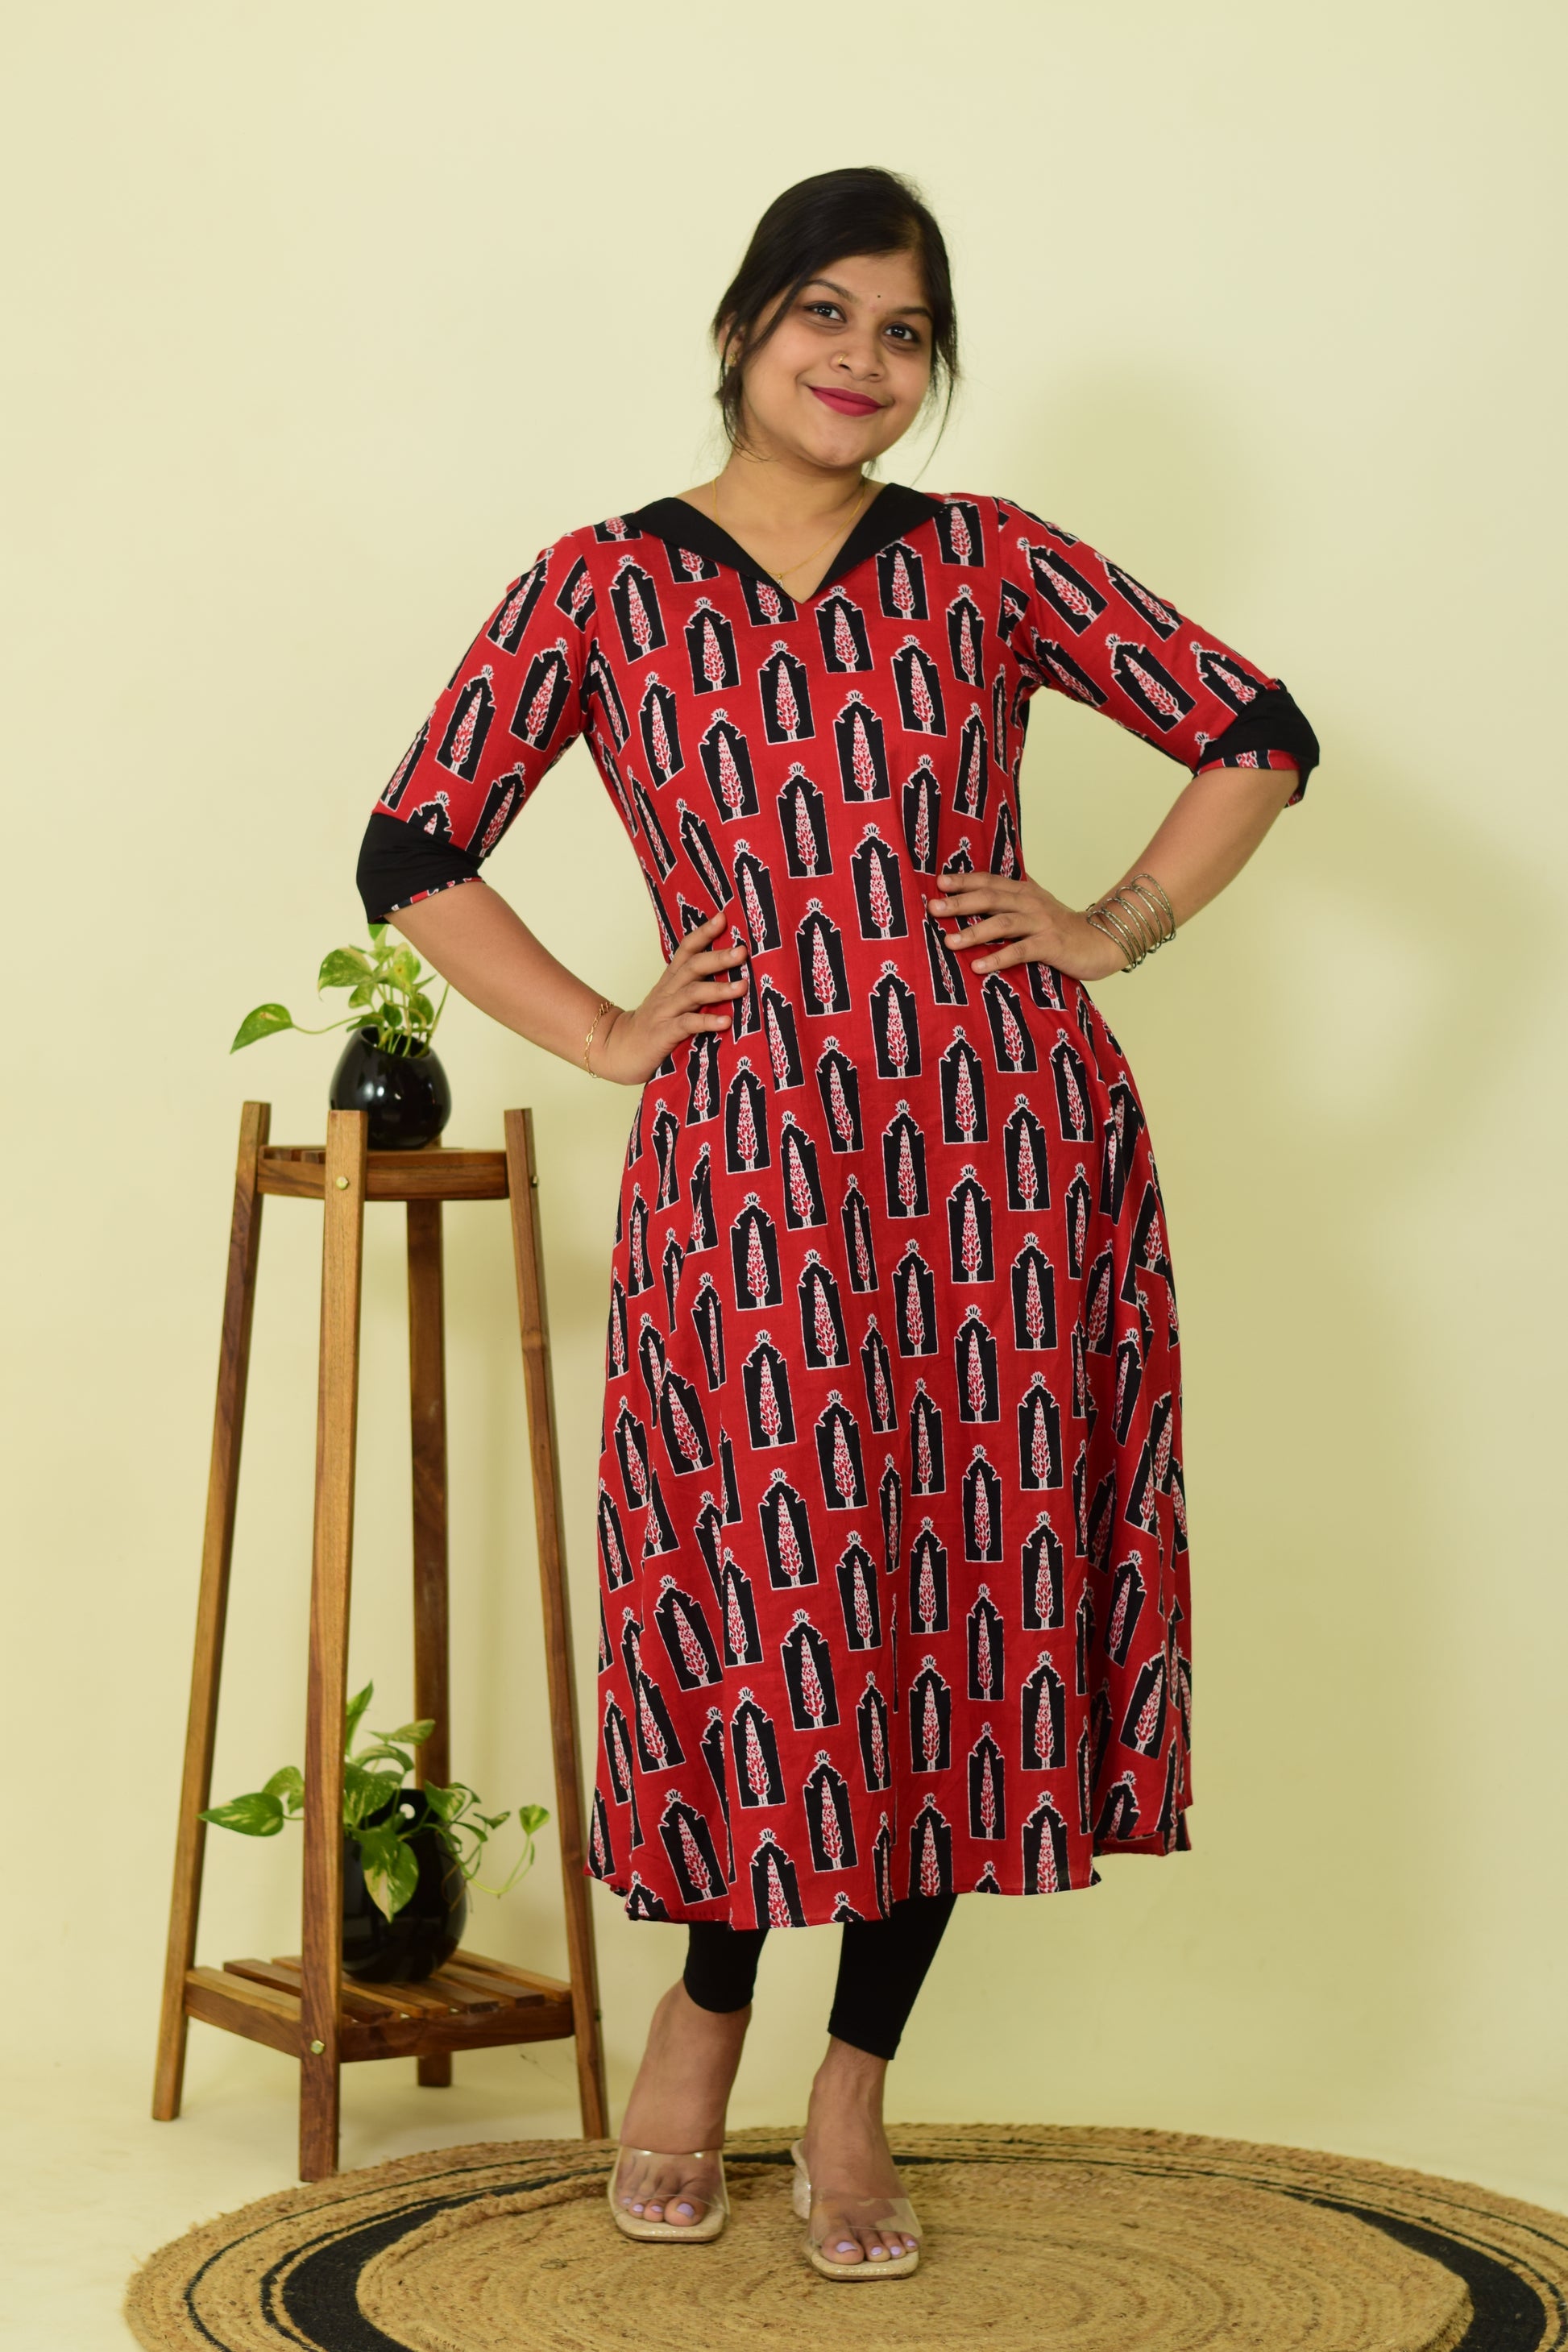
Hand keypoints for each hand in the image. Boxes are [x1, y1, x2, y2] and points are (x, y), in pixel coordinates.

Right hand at [594, 914, 748, 1085]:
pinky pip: (687, 1024)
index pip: (686, 950)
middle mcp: (668, 991)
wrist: (617, 1050)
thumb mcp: (670, 1001)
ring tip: (742, 986)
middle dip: (718, 957)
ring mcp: (665, 1011)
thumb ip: (693, 988)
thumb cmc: (652, 1027)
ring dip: (719, 988)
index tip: (723, 918)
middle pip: (693, 967)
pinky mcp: (664, 1034)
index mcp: (670, 981)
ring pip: (693, 993)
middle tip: (742, 951)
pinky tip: (725, 1022)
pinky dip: (707, 1021)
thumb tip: (729, 977)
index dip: (703, 933)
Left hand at [926, 868, 1125, 984]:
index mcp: (1024, 891)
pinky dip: (998, 957)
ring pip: (1002, 923)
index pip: (989, 881)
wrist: (1103, 941)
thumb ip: (1011, 900)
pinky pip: (1020, 951)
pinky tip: (978, 966)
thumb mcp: (1036, 908)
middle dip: (960, 902)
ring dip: (974, 931)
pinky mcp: (1051, 945)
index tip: (939, 883)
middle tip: (933, 908)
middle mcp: (1031, 903)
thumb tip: (978, 896)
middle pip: (990, 898)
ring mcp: (1041, 923)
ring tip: (949, 942)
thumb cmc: (1062, 929)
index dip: (964, 880)